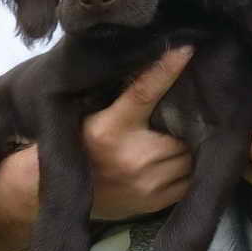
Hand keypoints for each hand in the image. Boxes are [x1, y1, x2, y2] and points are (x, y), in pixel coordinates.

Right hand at [83, 46, 193, 219]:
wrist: (57, 191)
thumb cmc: (81, 144)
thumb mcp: (96, 113)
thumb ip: (126, 95)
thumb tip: (159, 58)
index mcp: (110, 128)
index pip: (143, 91)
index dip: (167, 69)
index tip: (187, 48)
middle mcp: (132, 157)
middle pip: (182, 128)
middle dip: (190, 119)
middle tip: (193, 109)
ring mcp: (147, 184)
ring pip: (191, 155)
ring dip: (194, 144)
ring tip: (191, 134)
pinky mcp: (156, 202)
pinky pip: (190, 180)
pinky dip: (192, 167)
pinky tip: (184, 157)